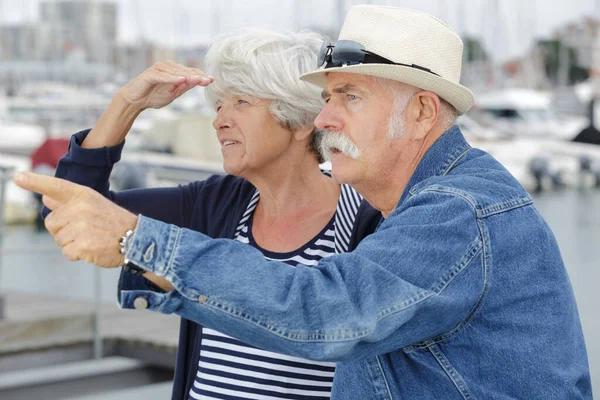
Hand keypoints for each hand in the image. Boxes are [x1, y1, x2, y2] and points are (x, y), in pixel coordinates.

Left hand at [14, 172, 137, 268]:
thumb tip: (45, 197)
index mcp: (83, 195)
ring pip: (58, 239)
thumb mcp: (94, 204)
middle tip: (85, 230)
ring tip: (92, 238)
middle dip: (63, 230)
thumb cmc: (114, 222)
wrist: (137, 239)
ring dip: (71, 243)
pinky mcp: (83, 245)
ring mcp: (81, 227)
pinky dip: (77, 254)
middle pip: (51, 222)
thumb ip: (68, 201)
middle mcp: (80, 208)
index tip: (17, 177)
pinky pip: (66, 252)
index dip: (34, 182)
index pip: (55, 186)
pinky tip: (92, 249)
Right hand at [118, 60, 213, 110]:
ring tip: (199, 80)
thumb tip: (198, 82)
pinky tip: (181, 80)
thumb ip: (184, 87)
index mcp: (174, 71)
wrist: (135, 101)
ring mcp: (158, 69)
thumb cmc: (153, 96)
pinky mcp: (150, 74)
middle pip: (185, 71)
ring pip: (176, 72)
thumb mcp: (173, 94)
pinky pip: (163, 76)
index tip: (212, 80)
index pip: (190, 73)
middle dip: (198, 76)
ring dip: (188, 76)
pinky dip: (172, 78)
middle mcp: (167, 67)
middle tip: (209, 80)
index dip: (201, 76)